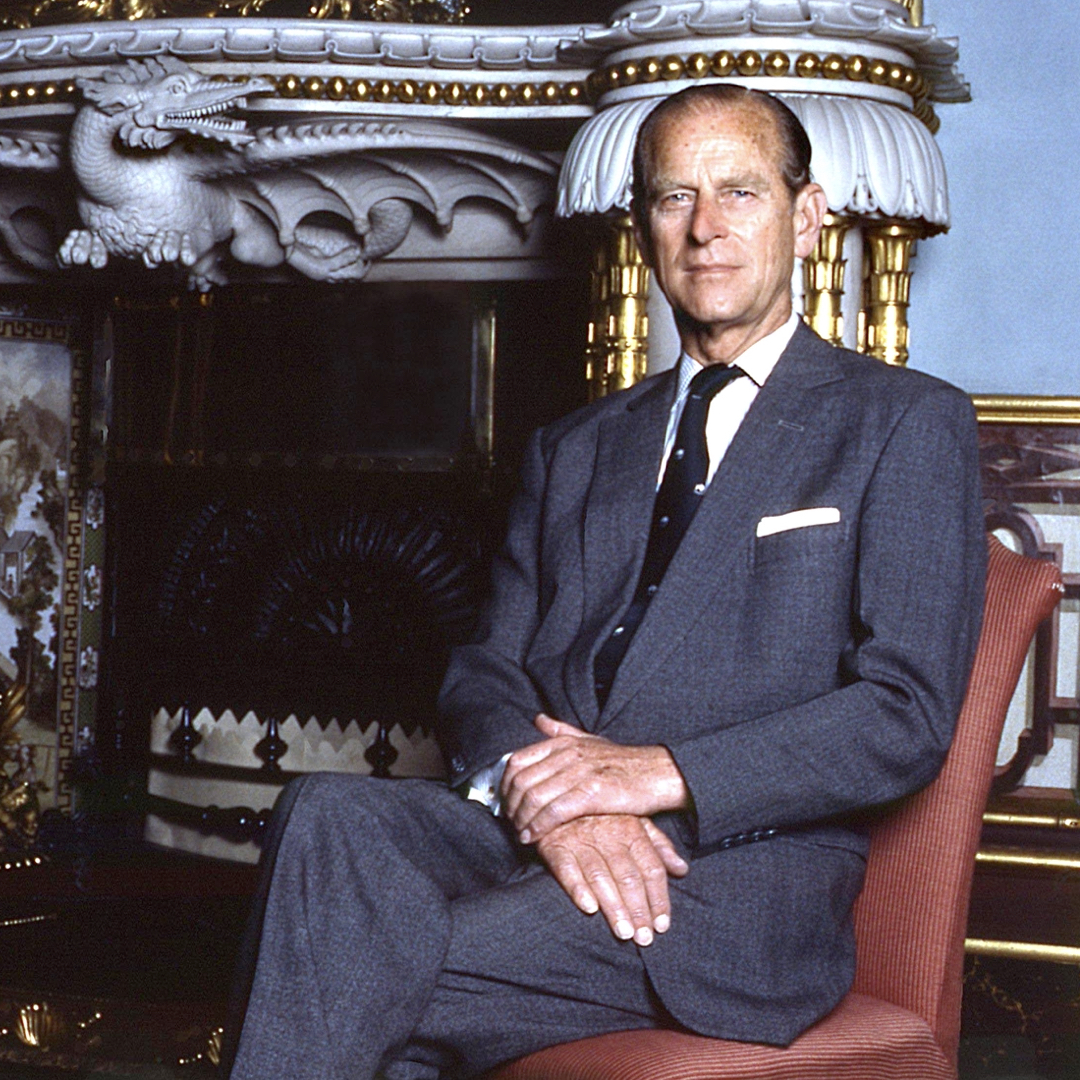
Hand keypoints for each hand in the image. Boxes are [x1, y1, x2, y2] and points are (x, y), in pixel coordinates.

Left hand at [502, 714, 688, 842]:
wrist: (658, 773)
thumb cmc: (624, 762)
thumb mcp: (590, 740)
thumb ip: (561, 730)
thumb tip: (538, 719)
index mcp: (564, 741)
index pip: (518, 761)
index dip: (505, 785)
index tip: (505, 802)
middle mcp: (568, 754)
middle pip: (521, 781)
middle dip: (510, 806)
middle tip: (510, 822)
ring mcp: (580, 772)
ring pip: (534, 797)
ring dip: (521, 820)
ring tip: (519, 833)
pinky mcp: (592, 793)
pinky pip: (554, 811)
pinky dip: (538, 827)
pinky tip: (533, 837)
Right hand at [537, 814, 688, 945]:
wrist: (560, 799)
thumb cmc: (604, 816)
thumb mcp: (635, 821)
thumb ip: (659, 846)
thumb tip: (682, 869)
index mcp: (632, 829)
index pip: (651, 868)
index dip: (659, 898)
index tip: (662, 925)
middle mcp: (608, 834)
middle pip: (628, 876)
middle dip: (638, 910)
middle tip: (644, 938)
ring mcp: (581, 840)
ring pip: (601, 877)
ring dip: (614, 907)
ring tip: (624, 933)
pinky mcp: (556, 846)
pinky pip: (567, 869)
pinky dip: (578, 889)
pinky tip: (589, 909)